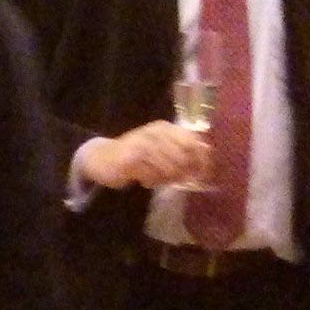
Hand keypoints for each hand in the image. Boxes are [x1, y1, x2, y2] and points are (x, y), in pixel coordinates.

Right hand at [75, 121, 213, 193]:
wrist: (103, 157)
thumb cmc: (137, 155)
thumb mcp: (161, 148)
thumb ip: (182, 151)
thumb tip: (206, 160)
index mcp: (166, 128)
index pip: (193, 141)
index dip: (202, 159)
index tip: (204, 174)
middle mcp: (155, 132)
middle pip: (183, 158)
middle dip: (183, 173)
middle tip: (177, 180)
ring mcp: (142, 143)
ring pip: (168, 169)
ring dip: (166, 179)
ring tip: (158, 180)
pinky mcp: (131, 158)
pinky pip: (152, 175)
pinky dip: (152, 182)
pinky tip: (146, 181)